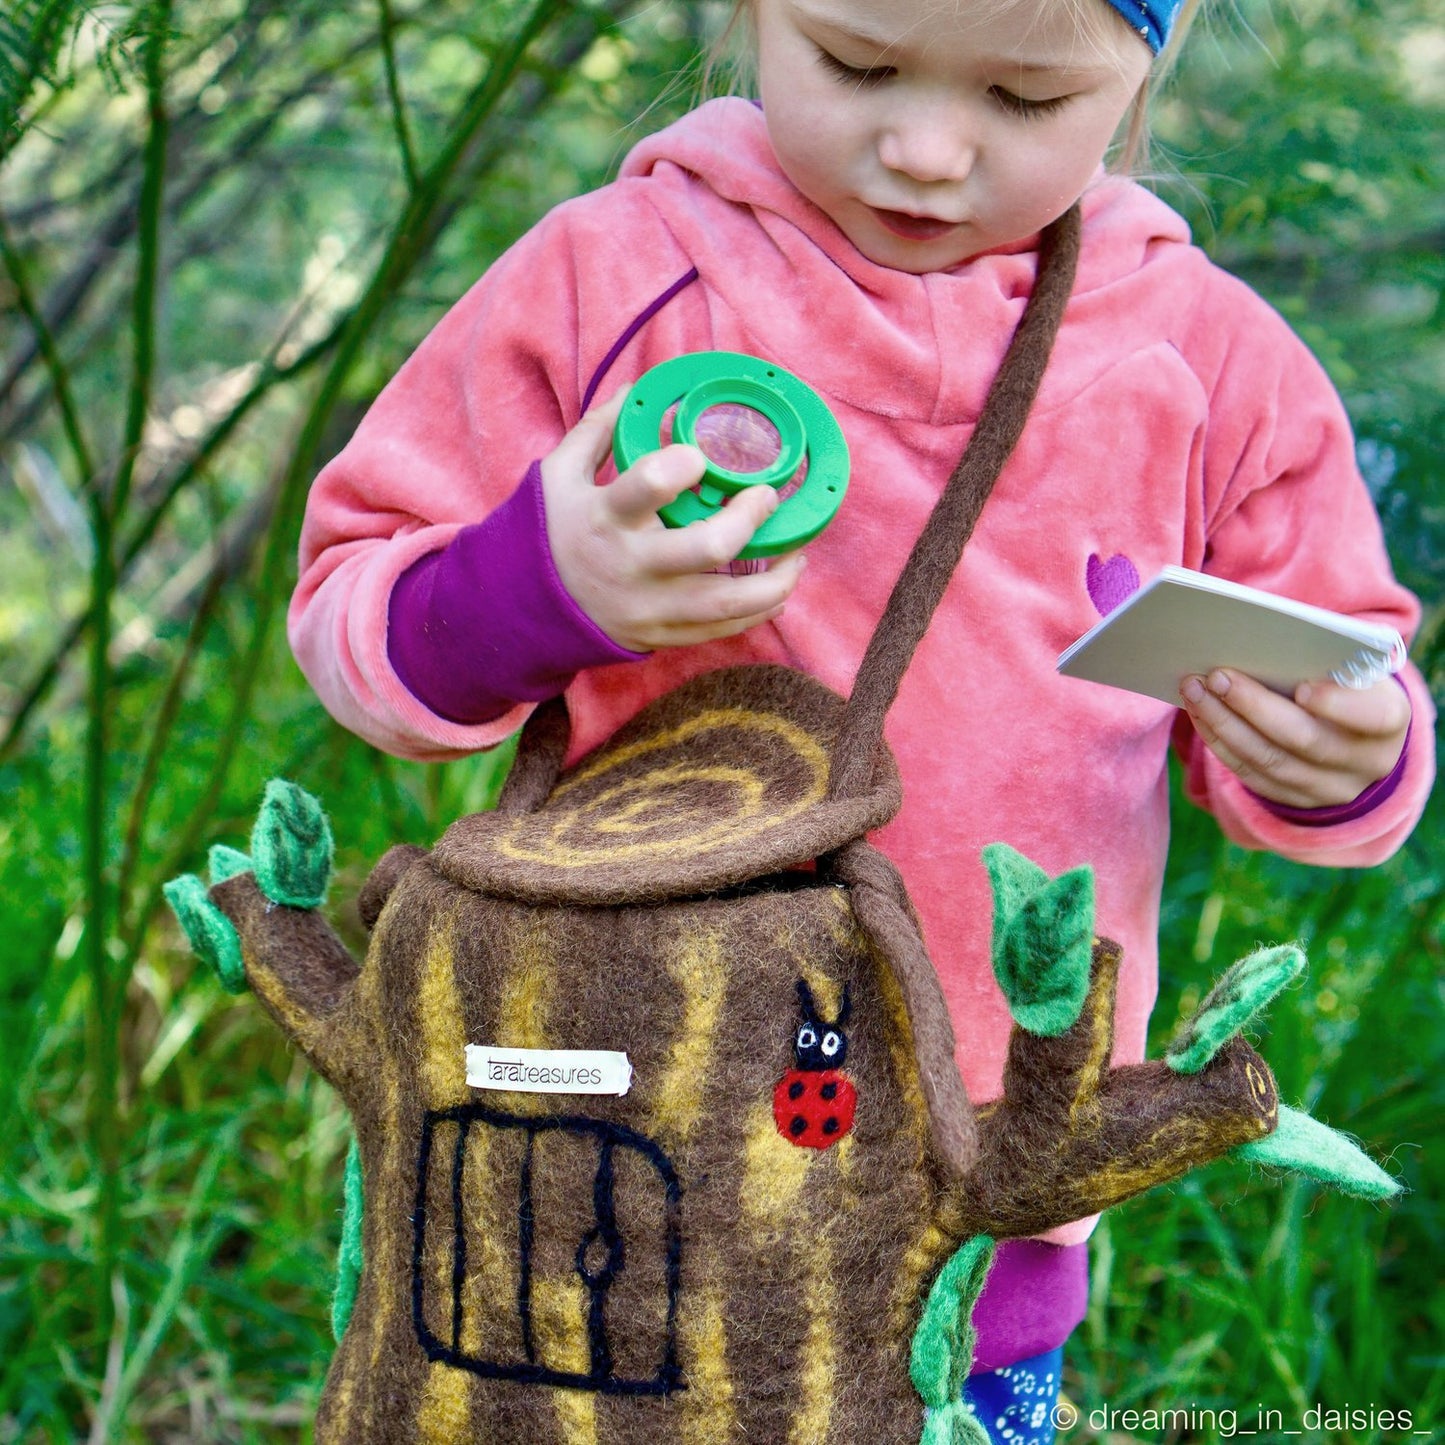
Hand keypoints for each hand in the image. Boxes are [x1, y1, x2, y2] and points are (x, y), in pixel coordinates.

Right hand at [540, 387, 805, 652]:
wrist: (526, 608)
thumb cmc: (550, 531)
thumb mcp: (559, 473)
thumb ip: (599, 429)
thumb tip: (638, 387)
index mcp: (604, 516)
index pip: (647, 486)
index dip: (682, 465)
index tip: (700, 455)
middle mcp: (632, 565)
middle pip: (708, 546)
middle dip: (750, 517)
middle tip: (767, 496)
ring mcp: (650, 606)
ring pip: (729, 600)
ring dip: (776, 578)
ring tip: (798, 553)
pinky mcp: (664, 635)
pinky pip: (725, 629)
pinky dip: (760, 608)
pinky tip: (779, 585)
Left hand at [1179, 669, 1409, 808]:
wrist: (1356, 738)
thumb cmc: (1348, 686)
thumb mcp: (1355, 671)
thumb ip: (1326, 658)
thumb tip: (1270, 640)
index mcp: (1389, 721)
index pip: (1372, 717)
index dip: (1338, 704)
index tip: (1301, 686)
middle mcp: (1365, 762)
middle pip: (1304, 739)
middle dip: (1254, 706)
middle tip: (1217, 676)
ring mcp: (1329, 789)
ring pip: (1268, 760)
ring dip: (1224, 723)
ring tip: (1194, 689)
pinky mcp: (1294, 800)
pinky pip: (1250, 774)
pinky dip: (1219, 742)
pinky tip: (1199, 714)